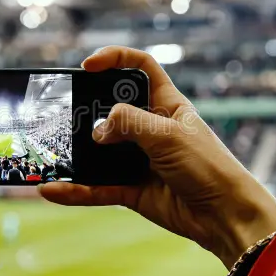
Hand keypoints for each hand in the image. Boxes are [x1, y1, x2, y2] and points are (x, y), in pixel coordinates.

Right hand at [38, 46, 275, 268]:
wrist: (225, 216)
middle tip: (66, 116)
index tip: (89, 65)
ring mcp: (139, 160)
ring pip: (100, 152)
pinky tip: (52, 190)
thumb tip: (97, 130)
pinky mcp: (132, 190)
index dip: (116, 59)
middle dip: (87, 111)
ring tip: (50, 153)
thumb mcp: (167, 135)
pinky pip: (97, 188)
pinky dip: (75, 191)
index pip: (140, 68)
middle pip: (111, 109)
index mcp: (167, 104)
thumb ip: (129, 123)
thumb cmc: (208, 167)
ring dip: (76, 154)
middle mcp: (150, 128)